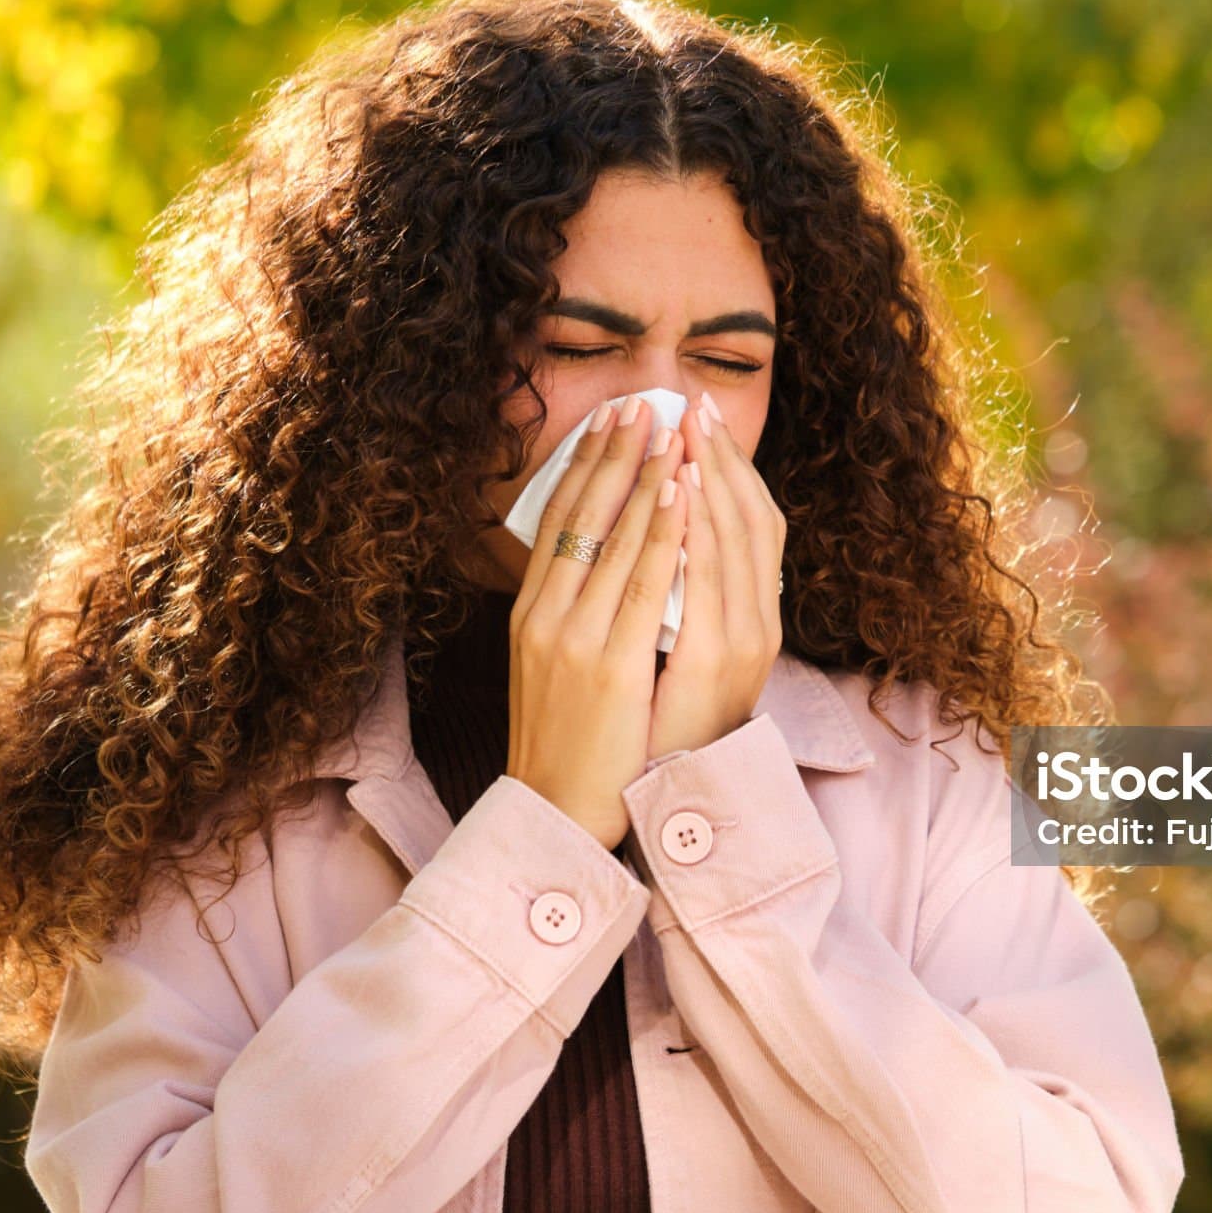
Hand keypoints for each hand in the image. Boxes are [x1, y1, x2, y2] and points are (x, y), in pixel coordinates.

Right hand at [508, 396, 687, 848]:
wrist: (556, 812)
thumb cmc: (565, 741)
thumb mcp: (554, 666)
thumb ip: (572, 614)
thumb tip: (599, 563)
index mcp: (532, 612)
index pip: (558, 520)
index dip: (585, 465)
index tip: (611, 420)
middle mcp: (545, 616)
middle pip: (582, 514)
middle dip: (616, 452)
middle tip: (643, 400)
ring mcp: (574, 638)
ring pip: (614, 537)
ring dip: (646, 474)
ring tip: (670, 426)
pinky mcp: (608, 665)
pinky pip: (641, 582)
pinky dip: (661, 530)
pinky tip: (680, 491)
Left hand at [648, 389, 786, 761]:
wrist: (644, 803)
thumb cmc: (652, 732)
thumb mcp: (676, 658)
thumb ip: (680, 601)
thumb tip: (663, 539)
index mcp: (751, 622)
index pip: (753, 525)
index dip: (732, 470)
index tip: (703, 420)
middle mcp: (756, 627)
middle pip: (748, 521)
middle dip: (719, 459)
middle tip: (695, 403)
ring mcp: (737, 643)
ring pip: (728, 541)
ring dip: (706, 480)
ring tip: (684, 429)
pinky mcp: (701, 661)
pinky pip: (696, 578)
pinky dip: (688, 530)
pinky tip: (675, 491)